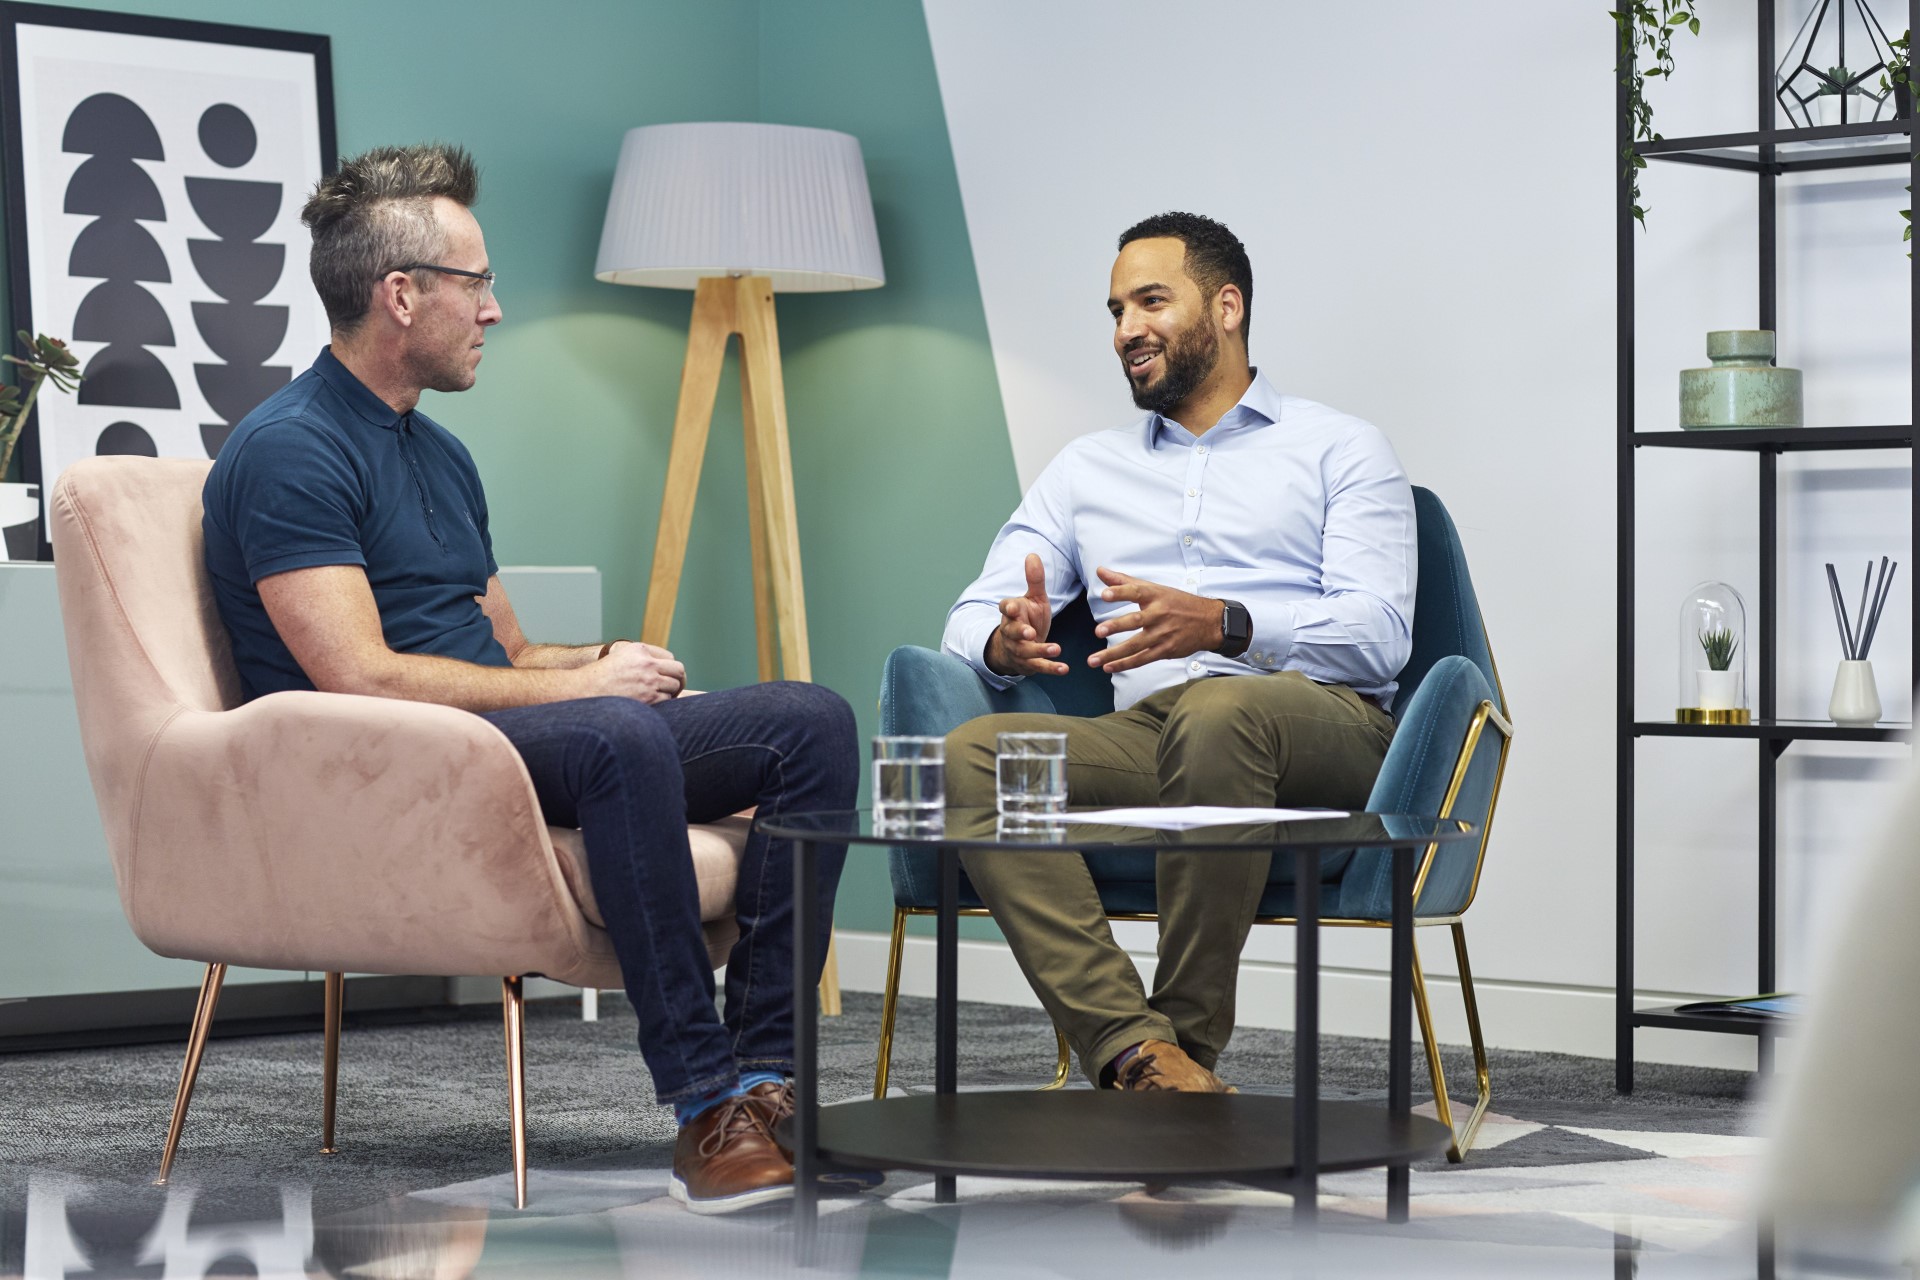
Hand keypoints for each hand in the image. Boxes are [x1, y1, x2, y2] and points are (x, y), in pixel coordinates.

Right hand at [588, 640, 685, 703]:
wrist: (587, 690)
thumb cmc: (603, 675)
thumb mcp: (622, 655)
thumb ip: (643, 656)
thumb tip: (666, 664)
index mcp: (640, 650)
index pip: (670, 657)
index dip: (670, 668)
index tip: (668, 675)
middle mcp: (646, 663)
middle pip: (678, 670)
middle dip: (679, 679)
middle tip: (675, 687)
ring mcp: (649, 681)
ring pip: (674, 686)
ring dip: (670, 692)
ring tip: (660, 695)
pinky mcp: (649, 698)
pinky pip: (667, 700)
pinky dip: (663, 702)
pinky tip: (653, 702)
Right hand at [984, 553, 1067, 675]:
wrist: (1017, 647)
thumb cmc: (1028, 618)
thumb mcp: (1034, 599)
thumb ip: (1034, 580)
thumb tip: (1033, 554)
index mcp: (1012, 612)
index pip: (1005, 608)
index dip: (1008, 608)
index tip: (1013, 607)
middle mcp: (1011, 631)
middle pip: (1012, 632)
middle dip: (1020, 632)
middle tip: (1030, 633)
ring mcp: (1018, 649)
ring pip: (1025, 651)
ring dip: (1040, 651)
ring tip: (1056, 649)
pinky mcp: (1027, 663)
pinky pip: (1038, 666)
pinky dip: (1051, 668)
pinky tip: (1064, 668)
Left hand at [1086, 566, 1224, 673]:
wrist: (1209, 622)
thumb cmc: (1177, 603)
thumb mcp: (1154, 588)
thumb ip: (1124, 581)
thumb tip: (1100, 571)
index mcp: (1155, 596)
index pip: (1136, 592)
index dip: (1120, 592)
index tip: (1105, 594)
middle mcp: (1159, 614)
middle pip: (1136, 620)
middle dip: (1117, 626)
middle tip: (1098, 631)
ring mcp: (1162, 634)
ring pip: (1136, 645)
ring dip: (1114, 654)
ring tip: (1094, 660)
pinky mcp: (1165, 650)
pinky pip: (1143, 659)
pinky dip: (1126, 664)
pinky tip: (1109, 667)